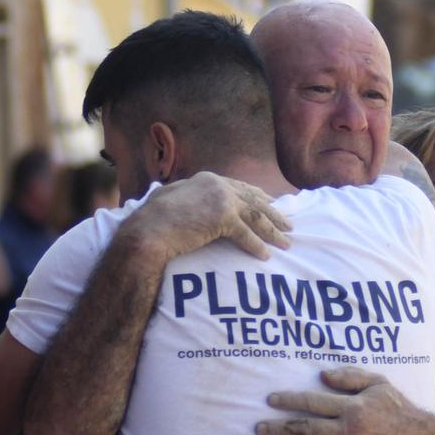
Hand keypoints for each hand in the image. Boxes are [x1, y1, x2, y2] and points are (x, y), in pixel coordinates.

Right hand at [124, 172, 291, 262]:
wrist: (147, 230)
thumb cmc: (152, 219)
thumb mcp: (171, 200)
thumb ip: (185, 197)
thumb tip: (180, 199)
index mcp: (207, 179)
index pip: (240, 187)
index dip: (257, 197)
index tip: (271, 204)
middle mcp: (217, 184)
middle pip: (253, 200)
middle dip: (273, 213)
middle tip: (288, 224)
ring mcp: (221, 199)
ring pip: (256, 216)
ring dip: (273, 231)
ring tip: (286, 242)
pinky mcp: (222, 217)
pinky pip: (246, 234)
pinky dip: (257, 246)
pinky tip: (266, 256)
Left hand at [257, 368, 433, 434]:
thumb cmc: (397, 409)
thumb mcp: (379, 383)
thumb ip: (350, 377)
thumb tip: (321, 375)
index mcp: (352, 406)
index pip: (313, 402)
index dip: (289, 401)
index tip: (270, 401)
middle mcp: (349, 430)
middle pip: (306, 429)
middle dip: (279, 429)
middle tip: (258, 429)